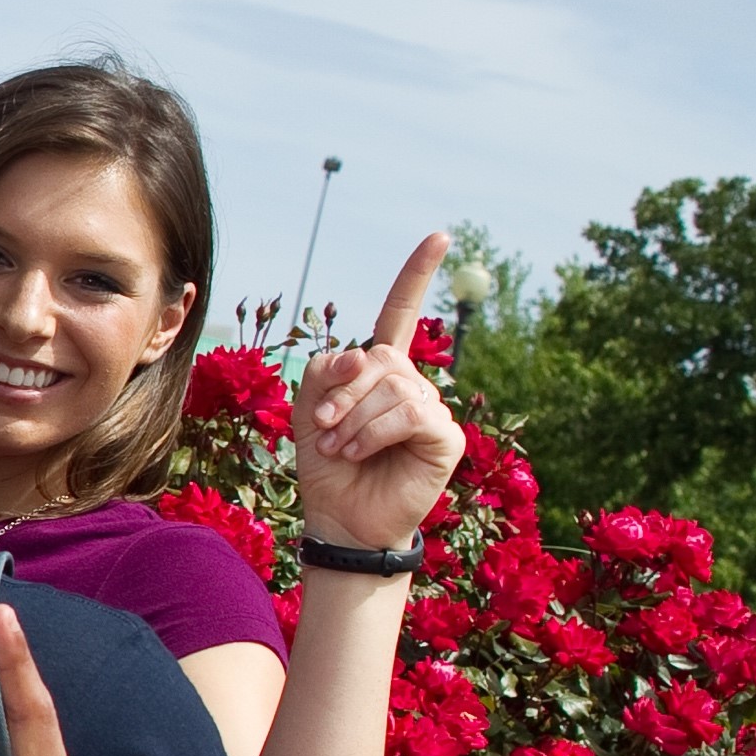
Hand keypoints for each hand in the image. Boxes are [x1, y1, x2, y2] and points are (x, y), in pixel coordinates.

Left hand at [289, 234, 467, 555]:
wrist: (339, 518)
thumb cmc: (327, 466)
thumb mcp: (309, 410)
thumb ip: (326, 372)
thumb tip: (365, 358)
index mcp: (381, 372)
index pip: (401, 314)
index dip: (417, 276)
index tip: (439, 237)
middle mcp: (412, 384)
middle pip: (380, 357)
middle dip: (342, 392)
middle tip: (325, 430)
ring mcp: (432, 409)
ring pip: (393, 386)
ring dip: (354, 419)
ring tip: (340, 448)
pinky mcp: (445, 437)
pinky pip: (409, 413)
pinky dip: (375, 431)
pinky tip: (361, 452)